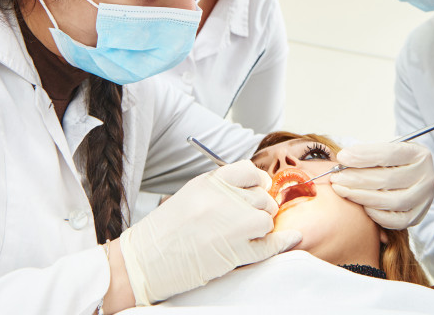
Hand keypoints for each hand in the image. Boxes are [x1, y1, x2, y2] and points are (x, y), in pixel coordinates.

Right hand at [118, 160, 300, 304]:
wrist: (142, 261)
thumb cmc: (162, 233)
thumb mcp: (189, 196)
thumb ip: (218, 190)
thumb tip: (250, 190)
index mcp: (208, 183)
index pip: (247, 170)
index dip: (258, 180)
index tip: (260, 188)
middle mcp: (222, 199)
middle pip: (261, 196)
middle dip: (262, 207)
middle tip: (252, 217)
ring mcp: (229, 225)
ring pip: (266, 218)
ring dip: (263, 227)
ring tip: (248, 234)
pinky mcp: (233, 252)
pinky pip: (268, 245)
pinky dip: (283, 242)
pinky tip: (291, 238)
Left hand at [331, 141, 433, 228]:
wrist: (410, 177)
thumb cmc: (393, 162)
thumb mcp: (385, 150)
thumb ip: (367, 154)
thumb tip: (343, 160)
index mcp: (419, 154)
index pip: (389, 154)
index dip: (364, 156)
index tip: (342, 157)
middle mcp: (426, 176)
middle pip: (388, 179)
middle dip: (357, 179)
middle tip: (336, 177)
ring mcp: (424, 198)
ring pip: (391, 201)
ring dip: (362, 196)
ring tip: (342, 190)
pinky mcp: (418, 216)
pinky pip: (396, 221)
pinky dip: (376, 215)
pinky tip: (361, 206)